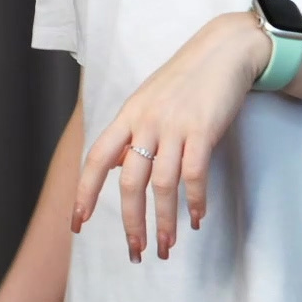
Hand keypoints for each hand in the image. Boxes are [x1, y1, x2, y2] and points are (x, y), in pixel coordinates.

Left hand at [72, 12, 267, 261]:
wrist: (223, 50)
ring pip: (162, 185)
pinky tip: (197, 218)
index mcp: (128, 115)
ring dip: (163, 221)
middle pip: (129, 182)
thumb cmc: (186, 78)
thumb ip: (134, 131)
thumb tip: (120, 167)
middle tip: (135, 251)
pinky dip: (195, 201)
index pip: (97, 159)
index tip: (78, 223)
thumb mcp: (150, 99)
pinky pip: (194, 175)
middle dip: (130, 222)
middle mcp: (146, 122)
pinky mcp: (203, 130)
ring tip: (166, 246)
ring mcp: (174, 126)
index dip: (84, 193)